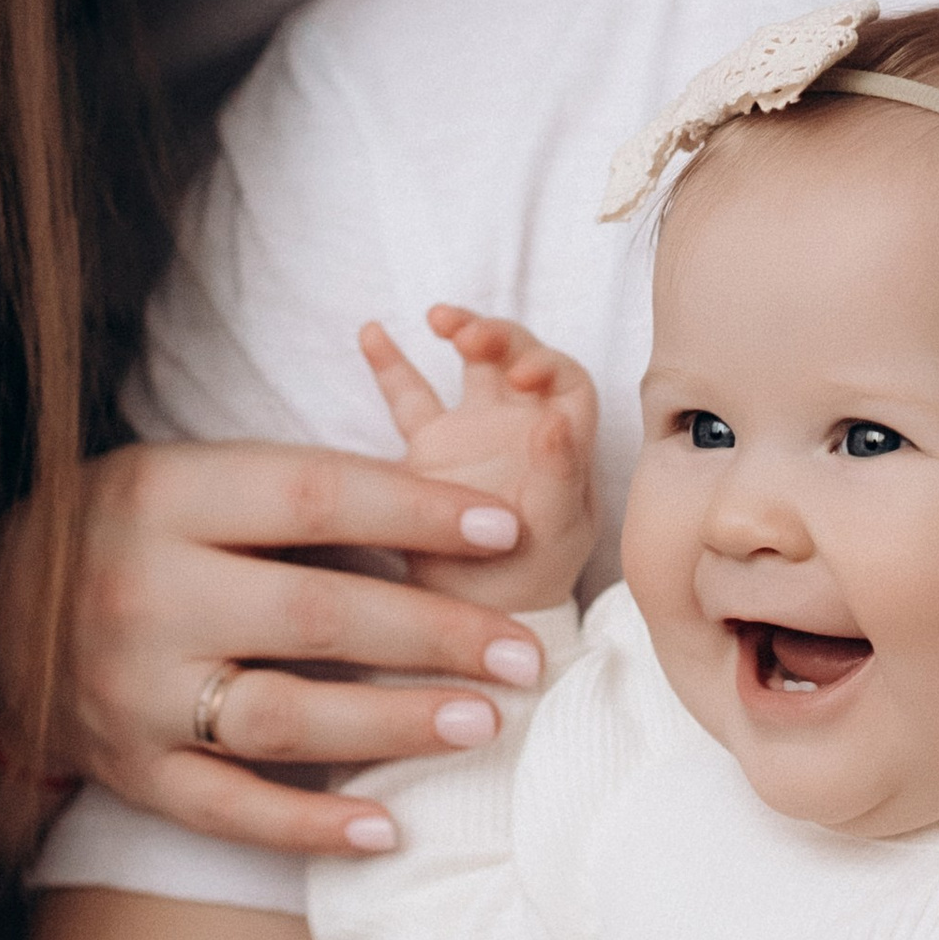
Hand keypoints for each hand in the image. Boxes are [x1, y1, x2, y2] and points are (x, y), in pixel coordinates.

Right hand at [0, 438, 563, 859]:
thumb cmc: (122, 530)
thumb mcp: (185, 477)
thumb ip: (291, 492)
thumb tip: (447, 507)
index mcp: (162, 494)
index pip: (311, 496)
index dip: (414, 511)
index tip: (505, 528)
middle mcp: (142, 592)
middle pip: (314, 615)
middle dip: (434, 634)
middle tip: (525, 648)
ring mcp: (129, 691)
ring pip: (281, 716)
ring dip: (392, 726)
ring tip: (483, 721)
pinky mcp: (127, 770)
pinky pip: (227, 808)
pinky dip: (308, 826)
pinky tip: (387, 827)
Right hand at [359, 309, 597, 613]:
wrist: (481, 621)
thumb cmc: (537, 576)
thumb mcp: (558, 533)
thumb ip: (560, 475)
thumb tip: (556, 418)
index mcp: (563, 441)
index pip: (565, 380)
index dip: (547, 365)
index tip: (521, 373)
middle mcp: (522, 426)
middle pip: (519, 357)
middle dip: (500, 336)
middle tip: (471, 338)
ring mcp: (474, 434)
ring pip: (471, 365)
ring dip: (462, 330)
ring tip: (439, 318)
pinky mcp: (427, 450)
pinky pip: (410, 398)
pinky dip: (391, 364)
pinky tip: (372, 331)